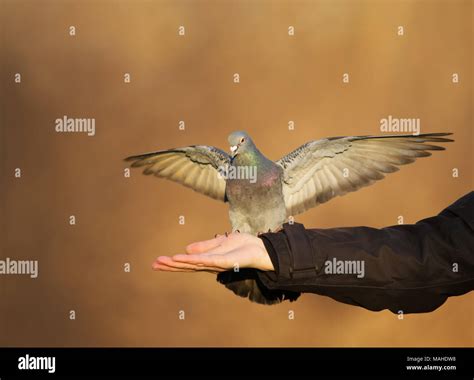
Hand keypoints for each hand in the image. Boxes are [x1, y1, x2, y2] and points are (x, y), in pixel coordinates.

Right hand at [152, 232, 273, 272]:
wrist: (260, 249)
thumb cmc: (243, 246)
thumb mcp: (220, 242)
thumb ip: (205, 246)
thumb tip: (187, 249)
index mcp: (209, 260)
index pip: (188, 262)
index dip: (173, 263)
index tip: (157, 262)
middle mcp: (211, 265)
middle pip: (187, 266)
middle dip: (171, 266)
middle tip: (153, 265)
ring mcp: (217, 264)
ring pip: (194, 264)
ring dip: (178, 263)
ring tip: (163, 261)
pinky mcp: (224, 262)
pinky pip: (207, 260)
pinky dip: (194, 260)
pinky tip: (183, 258)